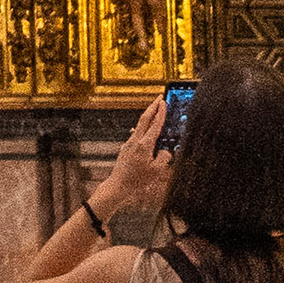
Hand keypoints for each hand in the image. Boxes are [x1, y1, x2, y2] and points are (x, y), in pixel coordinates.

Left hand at [93, 104, 170, 224]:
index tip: (163, 102)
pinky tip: (146, 130)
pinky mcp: (126, 147)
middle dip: (152, 106)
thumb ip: (164, 158)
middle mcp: (135, 141)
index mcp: (144, 145)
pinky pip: (137, 134)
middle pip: (144, 118)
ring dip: (148, 116)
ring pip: (140, 125)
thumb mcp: (156, 171)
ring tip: (155, 110)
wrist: (118, 185)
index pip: (154, 125)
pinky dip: (143, 128)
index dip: (160, 112)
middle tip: (159, 97)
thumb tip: (165, 150)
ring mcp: (129, 143)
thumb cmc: (137, 180)